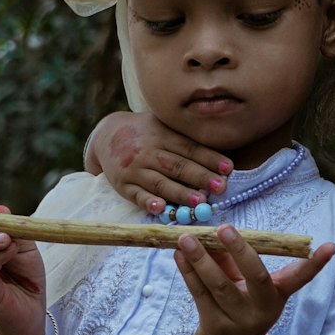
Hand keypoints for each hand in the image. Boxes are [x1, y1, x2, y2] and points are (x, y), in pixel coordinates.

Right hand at [86, 112, 231, 213]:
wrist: (106, 133)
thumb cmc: (146, 132)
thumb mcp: (163, 126)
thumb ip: (185, 138)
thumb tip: (219, 153)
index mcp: (162, 135)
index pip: (189, 148)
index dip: (209, 158)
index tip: (228, 168)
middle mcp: (148, 151)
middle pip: (177, 165)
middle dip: (200, 177)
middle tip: (221, 187)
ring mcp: (134, 169)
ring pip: (160, 182)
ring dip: (180, 193)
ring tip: (199, 201)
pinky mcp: (123, 185)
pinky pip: (137, 195)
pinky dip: (148, 202)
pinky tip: (160, 208)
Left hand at [175, 224, 334, 334]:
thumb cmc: (242, 307)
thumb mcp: (247, 287)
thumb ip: (234, 262)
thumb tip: (211, 233)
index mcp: (277, 296)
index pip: (301, 277)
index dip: (316, 263)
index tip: (331, 246)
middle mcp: (262, 310)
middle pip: (255, 277)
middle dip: (240, 251)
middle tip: (224, 228)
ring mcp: (238, 321)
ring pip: (218, 285)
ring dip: (200, 258)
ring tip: (185, 237)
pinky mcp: (214, 328)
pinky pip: (199, 294)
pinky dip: (188, 271)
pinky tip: (179, 254)